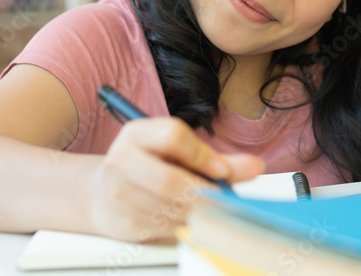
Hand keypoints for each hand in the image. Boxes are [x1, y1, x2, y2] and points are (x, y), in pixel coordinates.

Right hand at [86, 117, 264, 241]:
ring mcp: (117, 191)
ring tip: (209, 208)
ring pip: (166, 207)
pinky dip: (182, 225)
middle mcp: (121, 159)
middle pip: (168, 180)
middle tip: (223, 198)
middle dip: (202, 193)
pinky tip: (189, 218)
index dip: (202, 155)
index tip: (223, 171)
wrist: (104, 192)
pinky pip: (160, 226)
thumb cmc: (152, 166)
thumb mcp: (180, 154)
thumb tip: (255, 166)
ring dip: (195, 212)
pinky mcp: (121, 219)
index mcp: (137, 133)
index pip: (173, 136)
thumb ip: (218, 160)